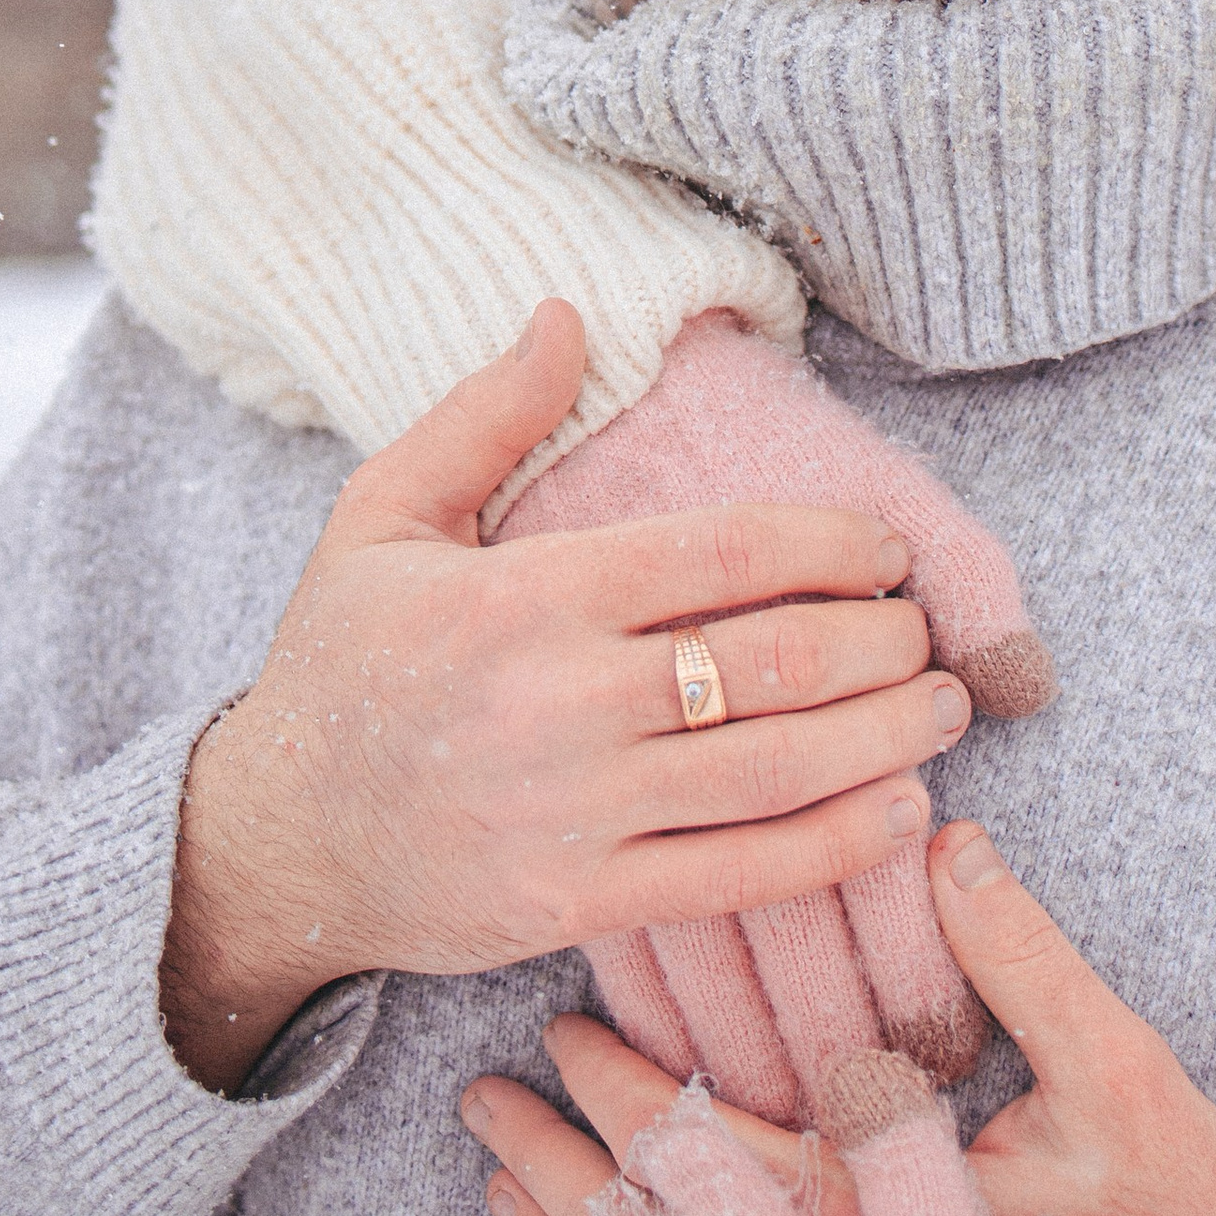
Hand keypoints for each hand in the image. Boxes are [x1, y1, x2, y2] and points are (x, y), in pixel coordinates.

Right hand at [160, 302, 967, 1092]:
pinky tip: (902, 811)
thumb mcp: (382, 515)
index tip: (886, 547)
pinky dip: (836, 844)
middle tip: (925, 631)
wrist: (270, 844)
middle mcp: (562, 700)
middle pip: (773, 661)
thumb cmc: (338, 667)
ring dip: (885, 736)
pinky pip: (738, 876)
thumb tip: (567, 312)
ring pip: (775, 768)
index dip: (830, 544)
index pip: (723, 555)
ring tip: (945, 707)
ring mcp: (576, 811)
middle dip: (880, 641)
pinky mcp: (580, 903)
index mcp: (527, 596)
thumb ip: (484, 416)